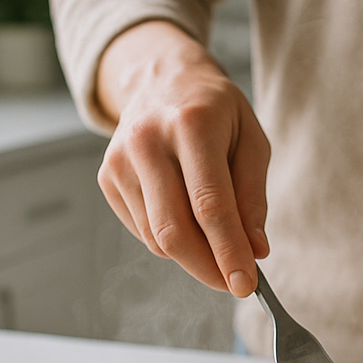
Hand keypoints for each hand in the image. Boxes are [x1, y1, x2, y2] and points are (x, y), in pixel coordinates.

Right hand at [96, 20, 270, 295]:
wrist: (161, 77)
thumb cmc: (216, 112)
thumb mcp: (251, 142)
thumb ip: (254, 198)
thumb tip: (255, 250)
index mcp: (192, 125)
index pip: (210, 205)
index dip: (228, 252)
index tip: (246, 285)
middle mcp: (147, 141)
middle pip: (174, 230)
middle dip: (207, 268)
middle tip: (233, 283)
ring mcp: (120, 160)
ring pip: (157, 238)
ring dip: (193, 255)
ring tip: (215, 236)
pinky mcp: (107, 177)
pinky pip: (143, 231)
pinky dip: (171, 240)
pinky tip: (185, 215)